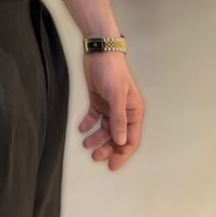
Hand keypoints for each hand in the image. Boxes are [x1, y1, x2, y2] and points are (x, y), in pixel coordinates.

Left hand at [78, 51, 144, 170]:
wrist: (99, 51)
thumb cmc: (112, 72)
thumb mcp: (116, 96)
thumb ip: (119, 119)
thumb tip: (121, 141)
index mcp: (133, 112)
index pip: (131, 139)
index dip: (122, 154)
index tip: (112, 165)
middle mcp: (123, 112)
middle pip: (117, 136)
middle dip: (107, 148)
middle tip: (95, 156)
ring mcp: (110, 107)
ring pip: (105, 129)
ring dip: (97, 138)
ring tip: (86, 144)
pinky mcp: (98, 100)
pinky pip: (94, 117)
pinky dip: (88, 124)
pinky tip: (82, 129)